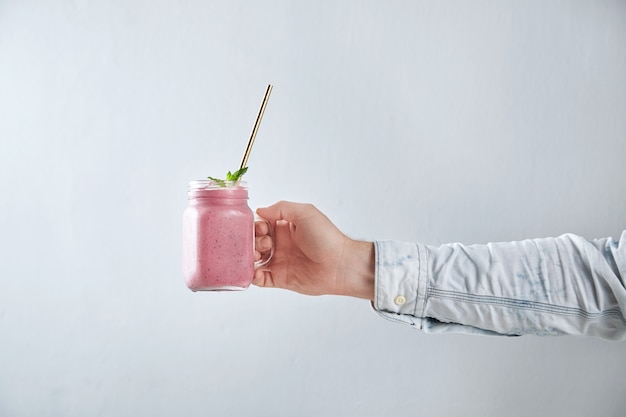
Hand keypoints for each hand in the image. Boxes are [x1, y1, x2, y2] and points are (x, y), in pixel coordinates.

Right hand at [253, 201, 374, 299]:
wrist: (339, 265)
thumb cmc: (326, 237)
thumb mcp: (305, 213)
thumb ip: (281, 208)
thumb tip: (260, 211)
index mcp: (285, 227)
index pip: (261, 224)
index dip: (256, 226)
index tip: (262, 229)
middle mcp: (281, 243)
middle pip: (255, 241)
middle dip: (252, 242)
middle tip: (264, 245)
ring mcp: (280, 261)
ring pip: (254, 260)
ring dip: (250, 258)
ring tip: (257, 257)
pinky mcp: (280, 279)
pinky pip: (260, 278)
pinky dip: (252, 276)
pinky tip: (255, 272)